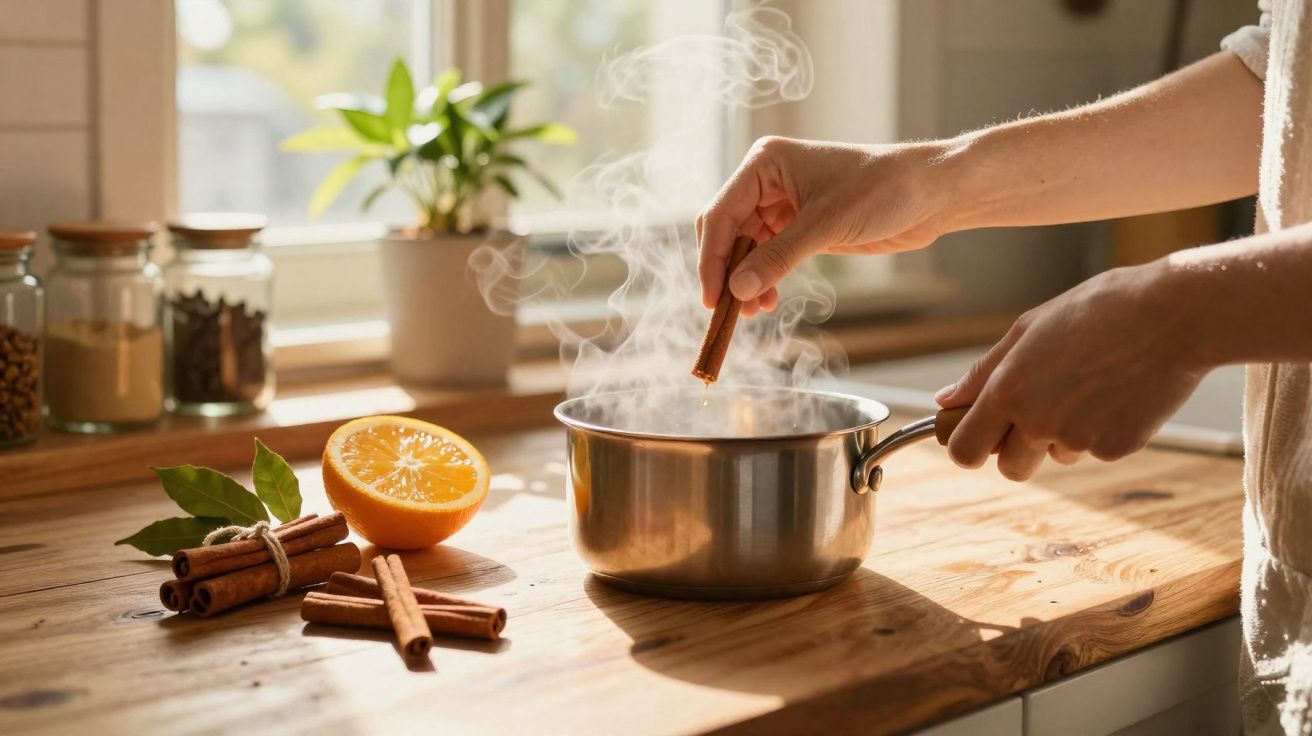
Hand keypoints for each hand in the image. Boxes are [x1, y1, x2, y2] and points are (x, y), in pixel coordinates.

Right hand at [696, 136, 946, 315]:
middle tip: (726, 311)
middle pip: (727, 232)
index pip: (721, 213)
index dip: (712, 259)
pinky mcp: (800, 226)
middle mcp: (767, 181)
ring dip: (744, 280)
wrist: (929, 193)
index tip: (712, 298)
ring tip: (751, 312)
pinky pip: (768, 256)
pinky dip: (764, 279)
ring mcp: (782, 204)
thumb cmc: (881, 189)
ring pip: (745, 248)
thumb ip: (778, 257)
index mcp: (765, 163)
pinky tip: (767, 301)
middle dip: (725, 272)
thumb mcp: (826, 225)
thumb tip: (737, 290)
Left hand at [934, 263, 1209, 480]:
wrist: (1173, 314)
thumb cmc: (1098, 310)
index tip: (976, 439)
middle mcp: (1038, 421)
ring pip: (1055, 457)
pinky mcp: (1117, 448)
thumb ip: (983, 372)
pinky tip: (1119, 392)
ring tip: (1089, 385)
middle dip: (1016, 451)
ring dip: (1061, 436)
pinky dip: (1102, 430)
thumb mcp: (1029, 329)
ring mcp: (1080, 439)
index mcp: (1008, 391)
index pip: (964, 451)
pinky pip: (1095, 451)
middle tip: (1038, 413)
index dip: (966, 448)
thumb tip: (945, 400)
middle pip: (1009, 468)